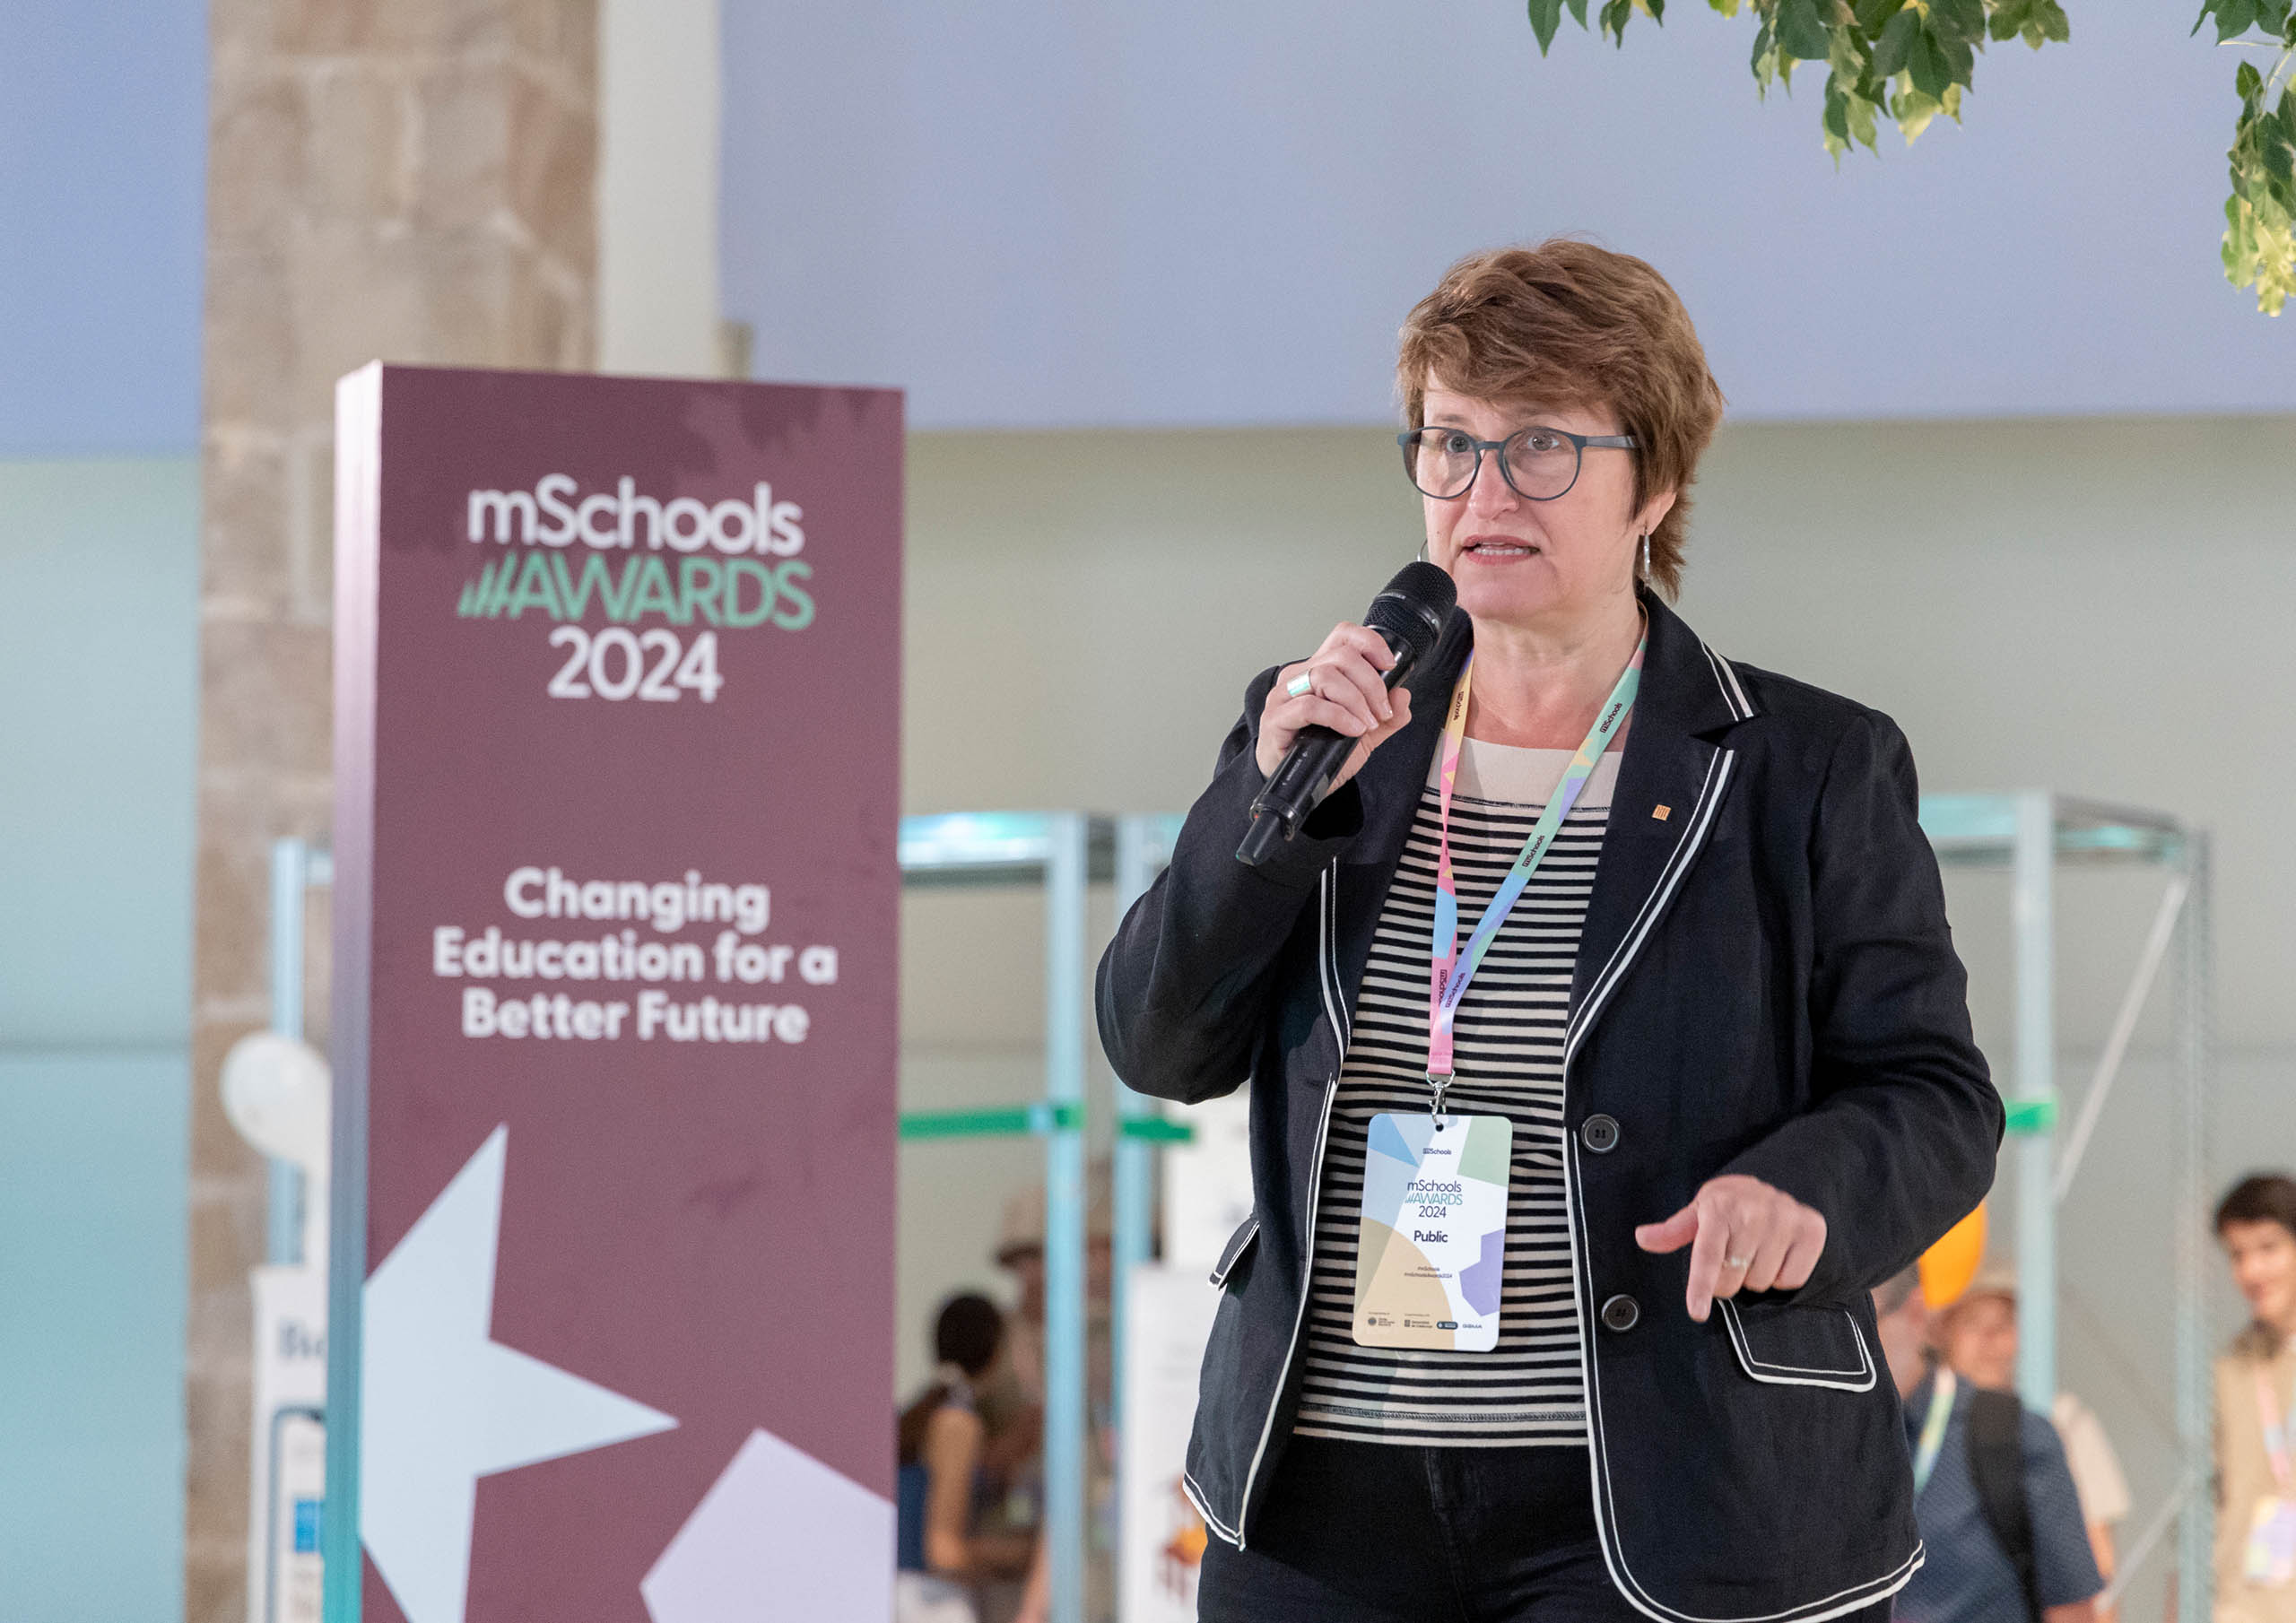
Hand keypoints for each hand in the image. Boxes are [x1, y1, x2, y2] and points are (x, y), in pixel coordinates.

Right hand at [1256, 622, 1415, 785]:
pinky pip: (1309, 706)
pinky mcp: (1275, 719)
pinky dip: (1338, 717)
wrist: (1295, 786)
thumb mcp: (1364, 735)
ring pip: (1324, 676)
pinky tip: (1352, 730)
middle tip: (1381, 710)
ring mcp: (1284, 696)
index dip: (1369, 642)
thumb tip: (1403, 696)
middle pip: (1341, 655)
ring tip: (1366, 724)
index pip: (1343, 636)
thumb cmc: (1320, 754)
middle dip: (1371, 683)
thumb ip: (1387, 717)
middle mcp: (1299, 676)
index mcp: (1319, 670)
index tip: (1389, 665)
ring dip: (1356, 700)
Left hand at [1633, 1174, 1826, 1322]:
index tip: (1697, 1312)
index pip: (1708, 1256)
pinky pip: (1790, 1280)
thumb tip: (1643, 1238)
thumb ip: (1673, 1231)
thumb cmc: (1731, 1202)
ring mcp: (1785, 1220)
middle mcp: (1754, 1212)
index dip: (1701, 1286)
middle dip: (1727, 1279)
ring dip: (1753, 1276)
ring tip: (1754, 1250)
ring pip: (1761, 1283)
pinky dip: (1781, 1276)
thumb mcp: (1700, 1210)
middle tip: (1731, 1256)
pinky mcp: (1812, 1229)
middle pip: (1733, 1279)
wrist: (1777, 1177)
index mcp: (1720, 1207)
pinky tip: (1777, 1253)